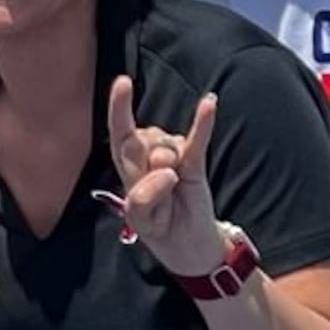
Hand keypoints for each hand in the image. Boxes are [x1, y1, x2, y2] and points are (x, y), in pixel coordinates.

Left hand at [103, 72, 224, 276]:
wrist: (189, 246)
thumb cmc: (160, 227)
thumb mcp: (141, 220)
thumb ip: (143, 197)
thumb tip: (167, 169)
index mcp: (128, 167)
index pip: (120, 132)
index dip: (119, 107)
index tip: (124, 82)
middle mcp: (148, 155)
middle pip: (143, 139)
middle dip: (148, 163)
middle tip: (160, 191)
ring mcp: (173, 157)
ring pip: (166, 143)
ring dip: (169, 166)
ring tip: (174, 190)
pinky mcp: (195, 164)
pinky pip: (198, 140)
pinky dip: (203, 123)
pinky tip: (209, 103)